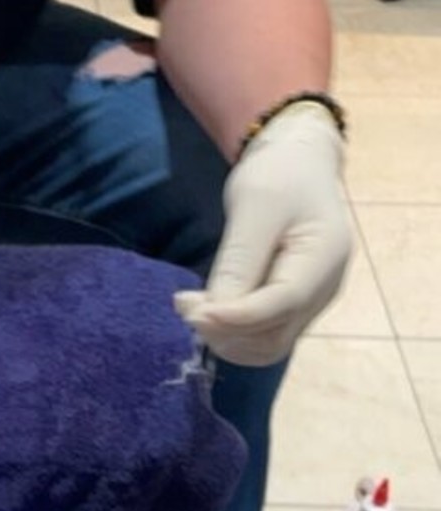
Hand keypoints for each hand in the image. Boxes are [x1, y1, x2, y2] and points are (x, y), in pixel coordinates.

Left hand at [174, 104, 352, 366]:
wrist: (299, 165)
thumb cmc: (280, 175)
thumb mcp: (256, 206)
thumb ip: (240, 261)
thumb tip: (215, 315)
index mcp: (325, 257)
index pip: (282, 304)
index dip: (236, 317)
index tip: (193, 313)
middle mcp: (324, 290)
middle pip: (274, 336)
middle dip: (226, 331)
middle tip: (185, 305)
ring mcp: (311, 303)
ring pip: (267, 346)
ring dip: (225, 337)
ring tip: (191, 306)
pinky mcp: (293, 307)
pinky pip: (263, 335)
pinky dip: (231, 332)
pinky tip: (206, 310)